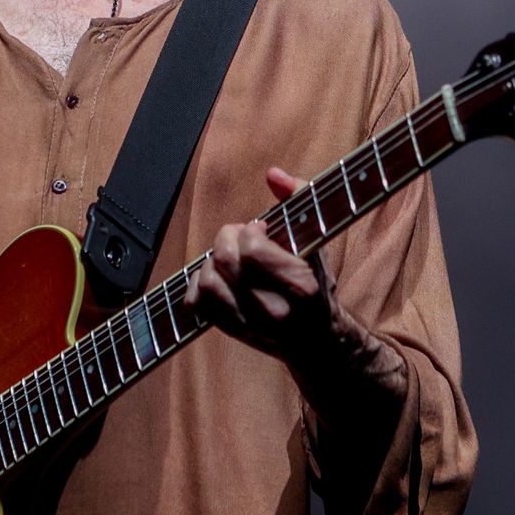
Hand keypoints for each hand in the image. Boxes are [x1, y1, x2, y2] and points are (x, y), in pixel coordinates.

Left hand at [185, 166, 343, 363]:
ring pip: (207, 282)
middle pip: (224, 260)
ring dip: (211, 262)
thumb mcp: (317, 241)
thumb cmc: (316, 283)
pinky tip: (217, 278)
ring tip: (230, 259)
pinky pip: (196, 303)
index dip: (250, 230)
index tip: (261, 230)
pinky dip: (198, 285)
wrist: (317, 339)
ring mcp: (250, 325)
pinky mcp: (231, 331)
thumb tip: (273, 174)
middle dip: (227, 239)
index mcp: (300, 286)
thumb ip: (300, 199)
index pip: (252, 248)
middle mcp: (274, 310)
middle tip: (240, 238)